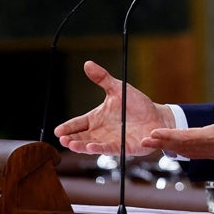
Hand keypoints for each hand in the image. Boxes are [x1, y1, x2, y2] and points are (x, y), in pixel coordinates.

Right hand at [54, 60, 173, 155]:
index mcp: (97, 118)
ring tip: (71, 144)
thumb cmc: (136, 104)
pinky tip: (90, 147)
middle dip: (70, 139)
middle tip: (61, 139)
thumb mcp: (118, 88)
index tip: (57, 131)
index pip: (78, 123)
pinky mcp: (121, 147)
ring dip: (81, 146)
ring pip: (91, 145)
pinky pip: (108, 149)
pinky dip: (98, 149)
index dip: (67, 127)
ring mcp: (109, 141)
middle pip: (81, 137)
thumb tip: (87, 63)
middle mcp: (100, 132)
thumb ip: (102, 78)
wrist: (156, 116)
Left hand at [144, 88, 213, 160]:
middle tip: (145, 140)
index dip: (170, 135)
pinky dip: (184, 150)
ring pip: (189, 152)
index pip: (188, 137)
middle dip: (164, 143)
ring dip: (171, 148)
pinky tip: (177, 148)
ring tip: (155, 143)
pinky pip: (197, 154)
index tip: (154, 133)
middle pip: (184, 147)